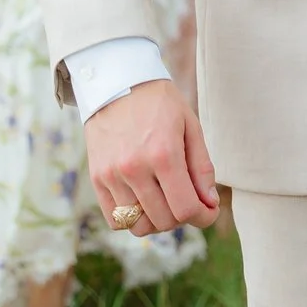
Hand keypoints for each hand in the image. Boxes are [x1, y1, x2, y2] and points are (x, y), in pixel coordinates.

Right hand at [84, 79, 216, 234]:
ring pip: (139, 225)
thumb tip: (209, 203)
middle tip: (188, 200)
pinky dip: (133, 218)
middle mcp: (134, 168)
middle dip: (183, 216)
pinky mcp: (97, 178)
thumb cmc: (160, 103)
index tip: (209, 212)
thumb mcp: (190, 126)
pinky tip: (143, 201)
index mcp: (163, 154)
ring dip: (157, 221)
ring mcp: (112, 175)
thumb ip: (202, 167)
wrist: (117, 81)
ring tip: (165, 200)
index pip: (185, 209)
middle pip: (164, 221)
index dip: (203, 217)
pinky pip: (115, 219)